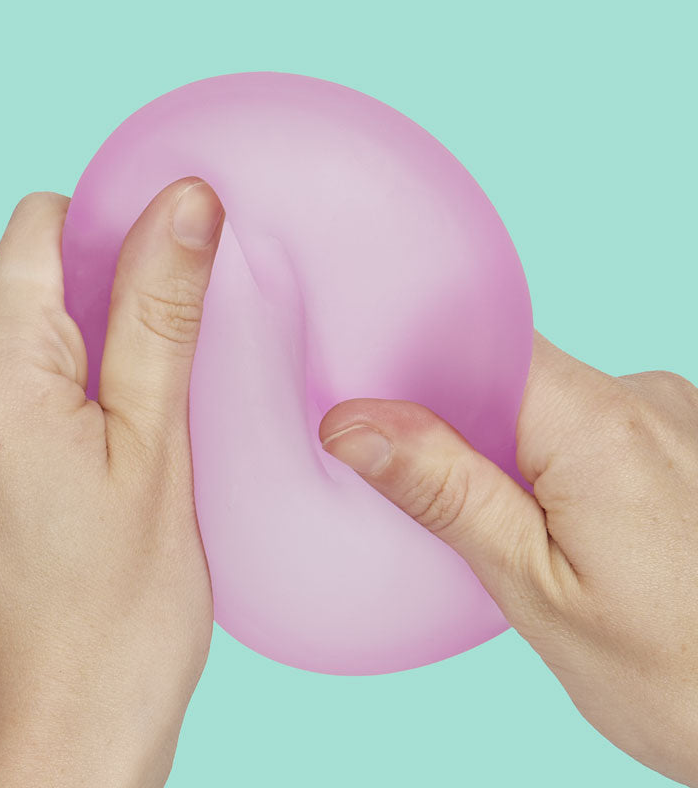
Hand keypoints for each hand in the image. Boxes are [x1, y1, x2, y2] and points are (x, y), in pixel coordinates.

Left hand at [0, 177, 224, 786]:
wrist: (57, 745)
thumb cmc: (117, 615)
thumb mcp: (159, 449)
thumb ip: (161, 312)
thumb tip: (186, 204)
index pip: (39, 228)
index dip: (112, 231)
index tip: (169, 281)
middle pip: (29, 292)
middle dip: (106, 314)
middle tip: (166, 392)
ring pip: (19, 352)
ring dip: (85, 371)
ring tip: (135, 448)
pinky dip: (55, 413)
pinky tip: (95, 477)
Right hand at [320, 333, 697, 785]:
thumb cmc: (678, 673)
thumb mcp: (535, 590)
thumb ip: (446, 494)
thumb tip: (355, 426)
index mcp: (601, 425)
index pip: (483, 346)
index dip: (419, 370)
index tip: (375, 416)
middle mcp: (647, 398)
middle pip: (513, 373)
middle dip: (462, 427)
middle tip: (448, 503)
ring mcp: (675, 417)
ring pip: (549, 402)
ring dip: (510, 450)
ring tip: (517, 528)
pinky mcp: (683, 443)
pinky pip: (592, 423)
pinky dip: (555, 460)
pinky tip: (563, 525)